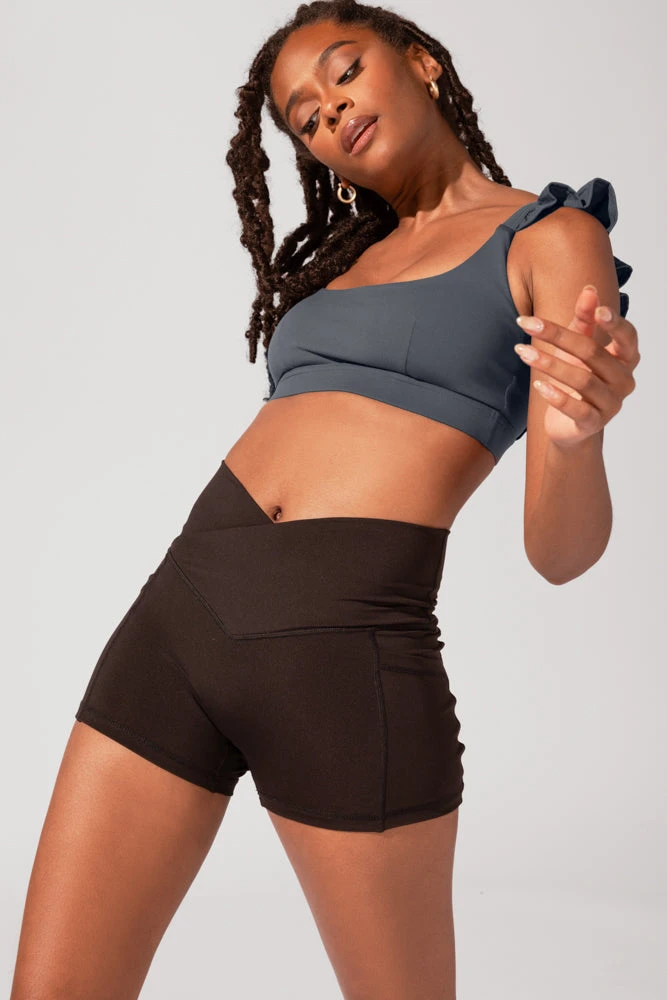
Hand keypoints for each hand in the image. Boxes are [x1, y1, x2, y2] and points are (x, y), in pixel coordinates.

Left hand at [514, 285, 639, 450]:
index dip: (614, 323)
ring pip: (582, 380)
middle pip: (593, 353)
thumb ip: (585, 321)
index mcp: (626, 359)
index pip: (627, 337)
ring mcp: (611, 404)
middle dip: (558, 336)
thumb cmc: (578, 378)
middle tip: (527, 323)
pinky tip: (538, 385)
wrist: (570, 425)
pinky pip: (576, 409)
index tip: (596, 310)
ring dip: (549, 363)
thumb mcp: (579, 347)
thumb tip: (589, 290)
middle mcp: (624, 381)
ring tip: (522, 352)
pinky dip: (556, 396)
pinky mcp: (593, 424)